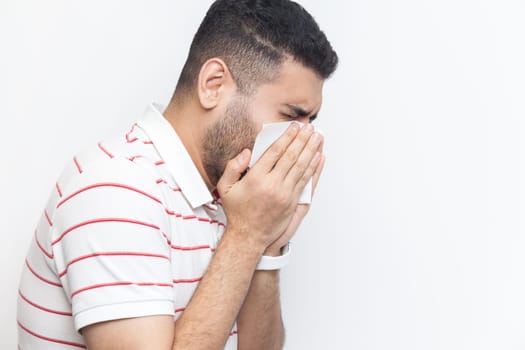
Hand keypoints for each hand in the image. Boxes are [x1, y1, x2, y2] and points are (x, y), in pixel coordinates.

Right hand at [216, 123, 322, 251]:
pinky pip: (306, 180)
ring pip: (302, 167)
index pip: (275, 152)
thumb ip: (233, 167)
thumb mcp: (225, 188)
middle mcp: (272, 185)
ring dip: (311, 150)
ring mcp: (285, 194)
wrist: (248, 237)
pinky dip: (314, 167)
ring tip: (318, 137)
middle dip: (302, 139)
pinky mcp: (292, 202)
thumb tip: (247, 152)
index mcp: (256, 178)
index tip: (294, 127)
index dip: (287, 137)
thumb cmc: (237, 212)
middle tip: (310, 127)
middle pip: (291, 156)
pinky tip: (319, 157)